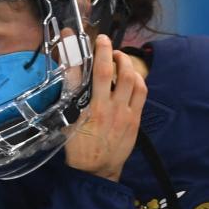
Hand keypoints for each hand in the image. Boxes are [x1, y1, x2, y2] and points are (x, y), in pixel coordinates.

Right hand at [64, 34, 146, 181]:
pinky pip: (140, 92)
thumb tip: (70, 72)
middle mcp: (105, 109)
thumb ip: (70, 97)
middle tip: (104, 42)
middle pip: (109, 71)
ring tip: (119, 57)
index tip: (76, 37)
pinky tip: (131, 75)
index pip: (82, 74)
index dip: (81, 53)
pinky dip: (136, 78)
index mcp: (85, 110)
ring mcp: (123, 114)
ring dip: (125, 63)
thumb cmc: (79, 148)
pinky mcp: (135, 119)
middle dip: (107, 51)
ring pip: (129, 79)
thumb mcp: (67, 122)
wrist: (97, 172)